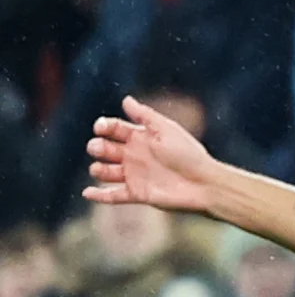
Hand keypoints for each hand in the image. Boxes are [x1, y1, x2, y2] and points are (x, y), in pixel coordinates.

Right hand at [86, 96, 222, 213]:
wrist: (204, 184)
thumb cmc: (188, 154)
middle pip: (104, 149)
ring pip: (105, 172)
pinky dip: (99, 196)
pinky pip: (114, 196)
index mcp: (141, 138)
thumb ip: (146, 116)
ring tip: (99, 169)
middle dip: (97, 147)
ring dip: (97, 170)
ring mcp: (135, 175)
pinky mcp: (137, 194)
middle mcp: (135, 156)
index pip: (114, 129)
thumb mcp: (167, 130)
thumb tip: (126, 99)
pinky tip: (87, 193)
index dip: (104, 126)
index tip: (101, 128)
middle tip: (100, 148)